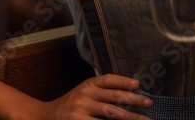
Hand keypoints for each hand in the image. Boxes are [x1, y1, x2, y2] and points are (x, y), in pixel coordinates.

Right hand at [37, 74, 151, 119]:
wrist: (45, 117)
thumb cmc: (70, 106)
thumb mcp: (83, 93)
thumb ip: (100, 92)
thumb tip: (129, 94)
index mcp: (87, 85)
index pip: (108, 80)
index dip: (124, 81)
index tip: (138, 84)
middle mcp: (85, 95)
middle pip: (114, 96)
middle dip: (134, 100)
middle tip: (149, 103)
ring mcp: (81, 110)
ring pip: (111, 113)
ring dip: (130, 117)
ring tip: (144, 119)